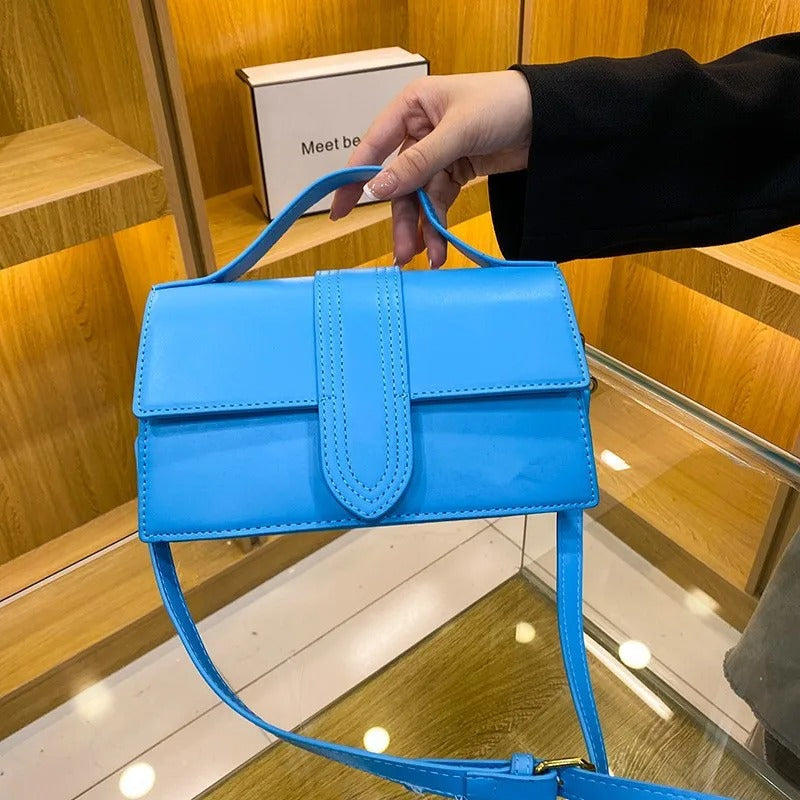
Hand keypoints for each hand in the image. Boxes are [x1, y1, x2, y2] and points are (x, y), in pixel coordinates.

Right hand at [329, 71, 531, 267]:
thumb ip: (417, 163)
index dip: (355, 180)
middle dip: (402, 219)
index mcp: (411, 107)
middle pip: (398, 183)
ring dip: (422, 228)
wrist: (552, 118)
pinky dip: (439, 224)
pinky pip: (439, 202)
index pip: (373, 147)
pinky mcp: (456, 171)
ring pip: (419, 198)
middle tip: (402, 253)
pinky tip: (441, 246)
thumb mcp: (458, 132)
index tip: (339, 211)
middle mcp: (419, 130)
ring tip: (430, 258)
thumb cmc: (505, 104)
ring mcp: (437, 153)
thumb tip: (377, 190)